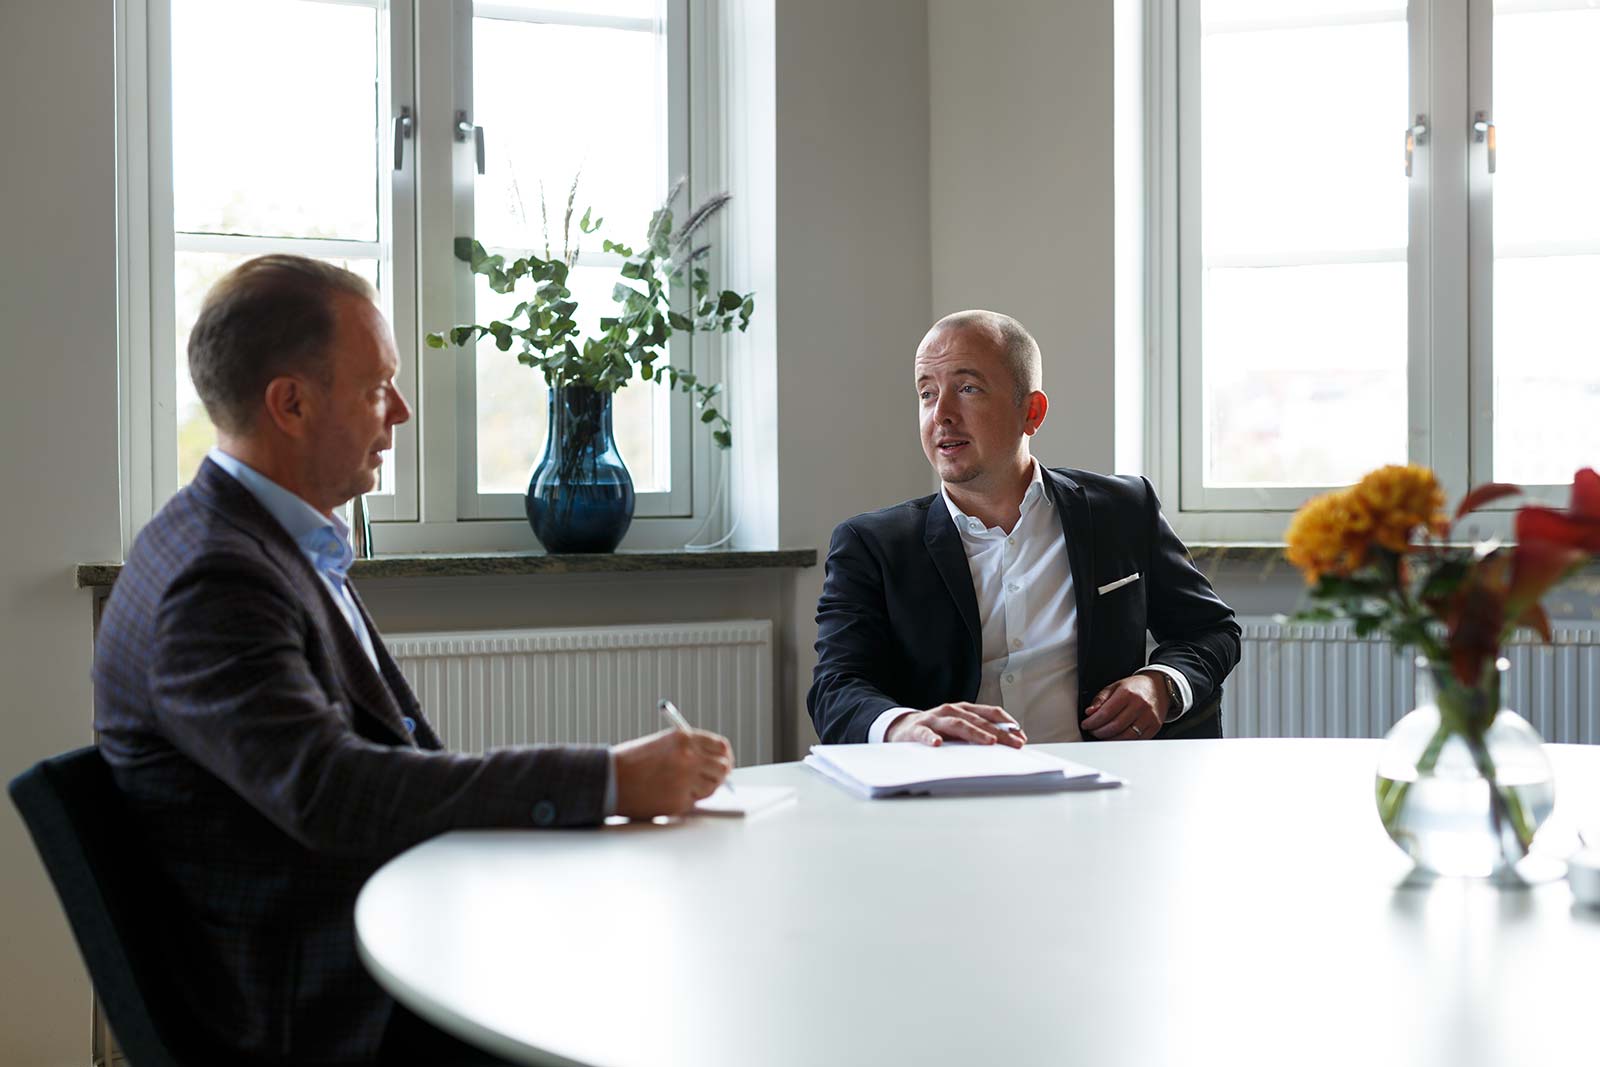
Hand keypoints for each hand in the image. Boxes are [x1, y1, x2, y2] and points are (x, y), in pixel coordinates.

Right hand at [611, 727, 732, 817]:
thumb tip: (715, 764)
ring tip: (679, 786)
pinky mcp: (679, 802)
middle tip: (714, 780)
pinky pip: (693, 802)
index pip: (720, 746)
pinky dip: (684, 801)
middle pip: (723, 768)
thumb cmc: (632, 762)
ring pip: (711, 788)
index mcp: (684, 738)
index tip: (724, 762)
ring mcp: (685, 781)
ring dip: (701, 789)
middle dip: (720, 775)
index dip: (724, 756)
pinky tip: (665, 795)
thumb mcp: (663, 744)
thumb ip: (689, 750)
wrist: (609, 779)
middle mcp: (688, 758)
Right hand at [884, 702, 1026, 746]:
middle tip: (1014, 744)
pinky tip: (937, 744)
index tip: (1021, 736)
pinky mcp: (917, 729)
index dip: (1007, 724)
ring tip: (988, 742)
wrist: (902, 727)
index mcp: (964, 710)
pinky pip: (925, 733)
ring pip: (957, 724)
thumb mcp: (959, 728)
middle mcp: (952, 710)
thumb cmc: (937, 729)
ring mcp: (935, 719)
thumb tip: (1008, 742)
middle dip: (999, 732)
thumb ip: (979, 732)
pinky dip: (931, 737)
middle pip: (979, 720)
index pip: (990, 713)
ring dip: (974, 733)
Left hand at [1081, 674, 1166, 740]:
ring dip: (1110, 739)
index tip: (1086, 725)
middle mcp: (1140, 705)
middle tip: (1092, 731)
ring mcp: (1149, 717)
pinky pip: (1136, 740)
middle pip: (1115, 726)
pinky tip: (1115, 738)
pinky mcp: (1154, 727)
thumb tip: (1089, 712)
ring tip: (1102, 735)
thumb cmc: (1135, 687)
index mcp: (1127, 693)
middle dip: (1099, 732)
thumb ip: (1100, 699)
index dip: (1093, 722)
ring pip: (1126, 736)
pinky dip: (1123, 742)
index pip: (1106, 713)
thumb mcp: (1114, 687)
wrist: (1159, 687)